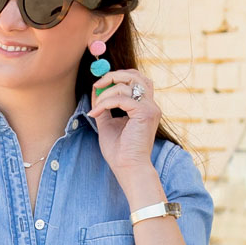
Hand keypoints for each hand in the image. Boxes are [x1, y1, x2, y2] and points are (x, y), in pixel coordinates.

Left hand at [88, 66, 160, 185]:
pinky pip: (122, 98)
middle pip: (135, 75)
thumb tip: (95, 89)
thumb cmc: (119, 151)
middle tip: (96, 85)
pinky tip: (96, 113)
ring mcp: (150, 108)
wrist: (128, 168)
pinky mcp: (145, 113)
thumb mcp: (107, 124)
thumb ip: (104, 106)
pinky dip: (106, 102)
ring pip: (128, 84)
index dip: (116, 77)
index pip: (134, 79)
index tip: (98, 86)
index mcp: (144, 106)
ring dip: (106, 92)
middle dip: (113, 76)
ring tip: (96, 107)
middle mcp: (150, 105)